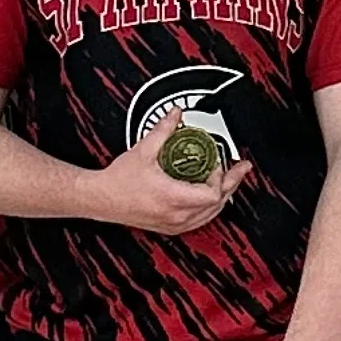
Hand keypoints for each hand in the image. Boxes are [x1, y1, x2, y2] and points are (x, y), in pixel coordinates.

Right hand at [85, 105, 249, 234]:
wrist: (101, 198)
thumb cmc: (118, 182)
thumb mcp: (144, 150)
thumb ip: (164, 129)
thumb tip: (176, 114)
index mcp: (172, 198)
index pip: (212, 194)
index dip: (220, 177)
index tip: (216, 163)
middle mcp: (176, 215)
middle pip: (218, 205)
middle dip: (231, 184)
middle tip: (239, 169)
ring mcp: (174, 224)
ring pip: (211, 215)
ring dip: (222, 197)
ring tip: (229, 181)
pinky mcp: (170, 227)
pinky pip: (199, 220)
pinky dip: (209, 207)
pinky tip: (211, 196)